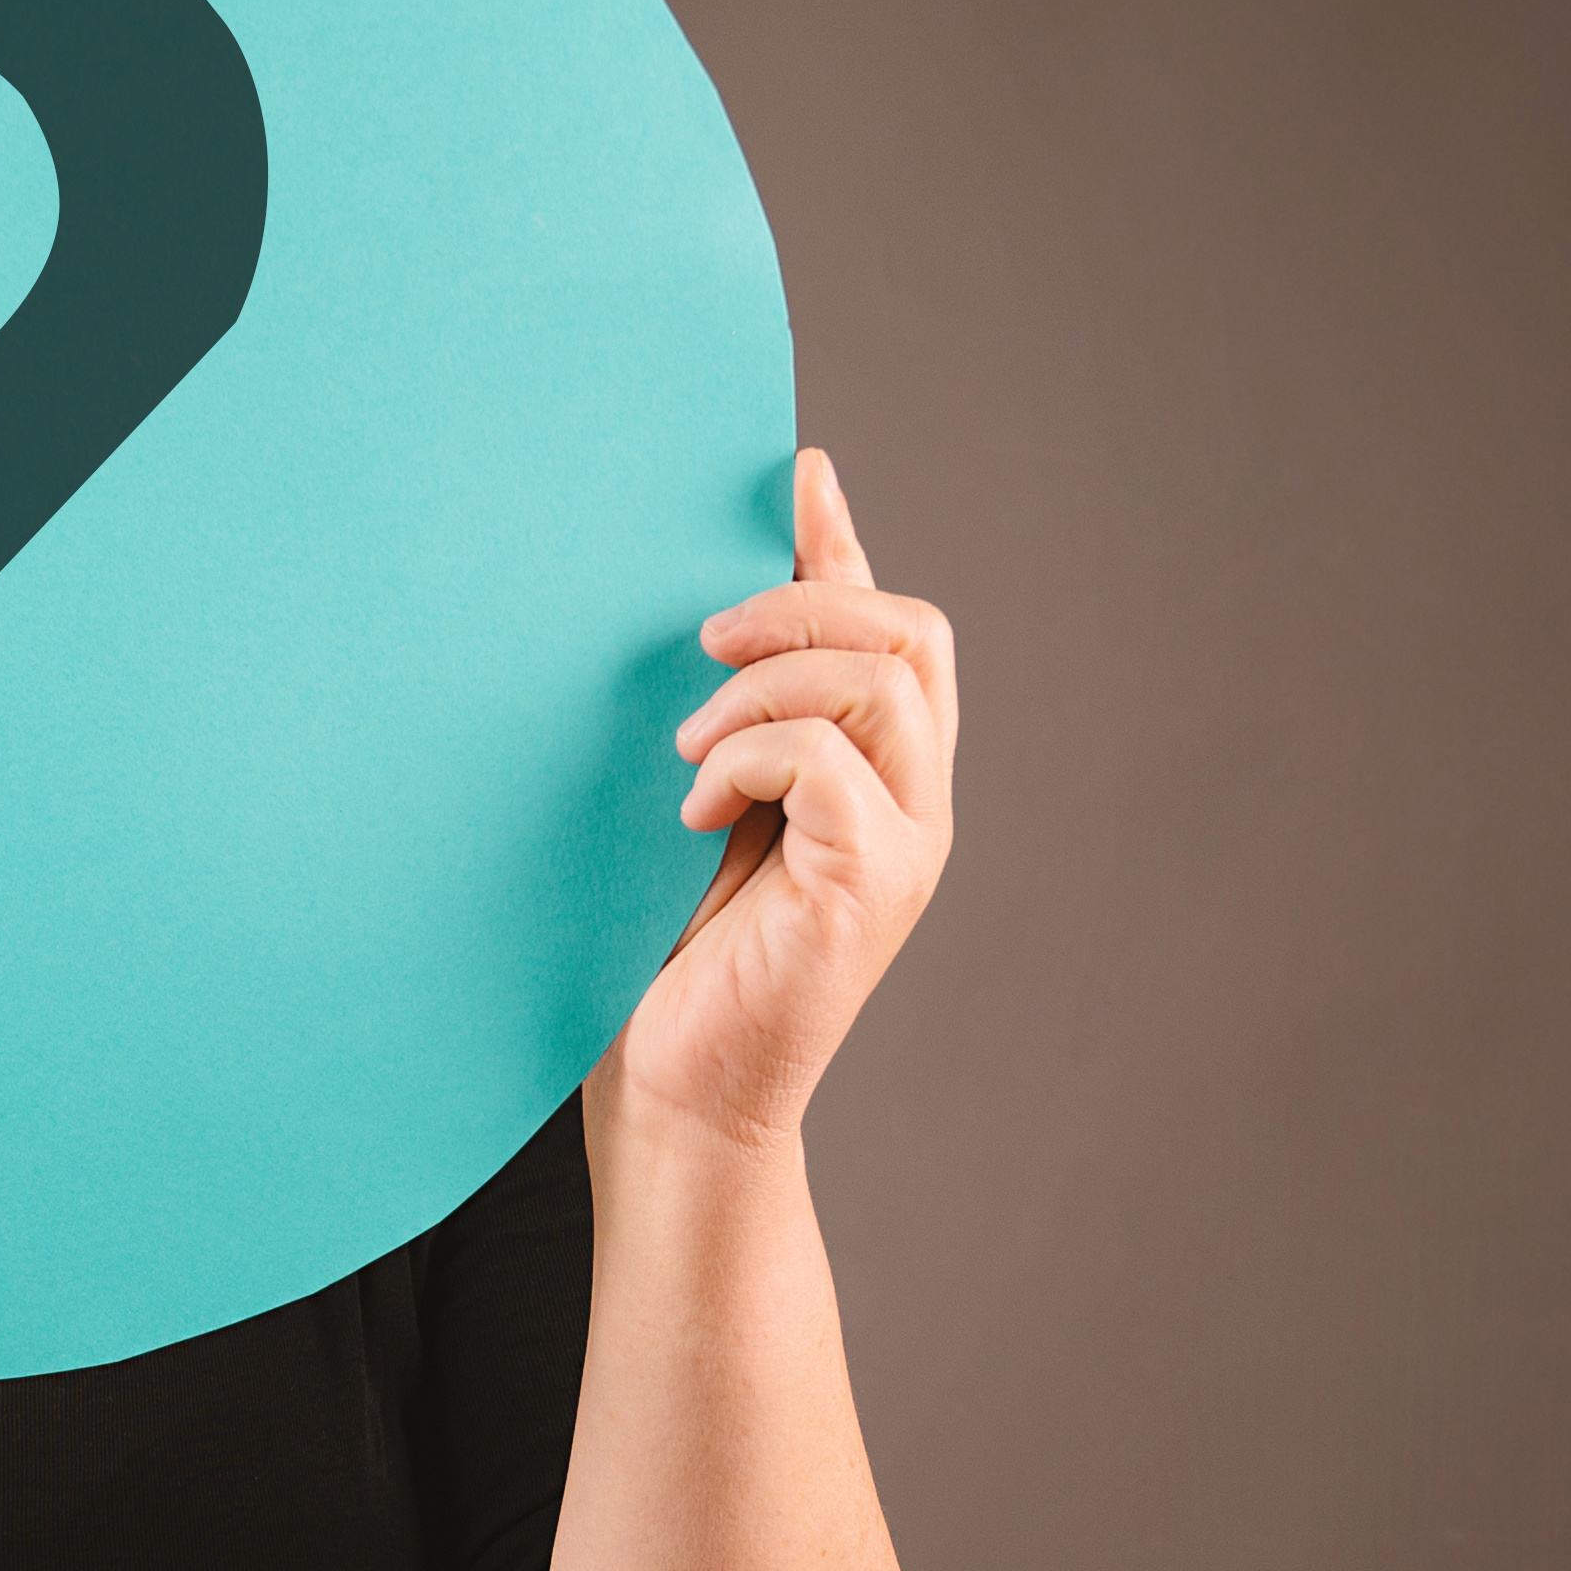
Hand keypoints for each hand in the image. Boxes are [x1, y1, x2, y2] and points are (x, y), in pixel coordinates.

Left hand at [615, 448, 959, 1150]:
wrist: (668, 1096)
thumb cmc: (658, 955)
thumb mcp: (683, 802)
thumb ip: (716, 709)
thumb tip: (701, 606)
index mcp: (876, 769)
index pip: (893, 623)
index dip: (842, 542)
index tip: (786, 474)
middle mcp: (912, 798)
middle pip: (912, 635)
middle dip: (805, 606)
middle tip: (701, 643)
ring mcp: (904, 844)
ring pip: (881, 684)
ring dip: (768, 687)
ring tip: (685, 748)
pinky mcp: (871, 888)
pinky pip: (833, 765)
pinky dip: (751, 761)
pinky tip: (692, 814)